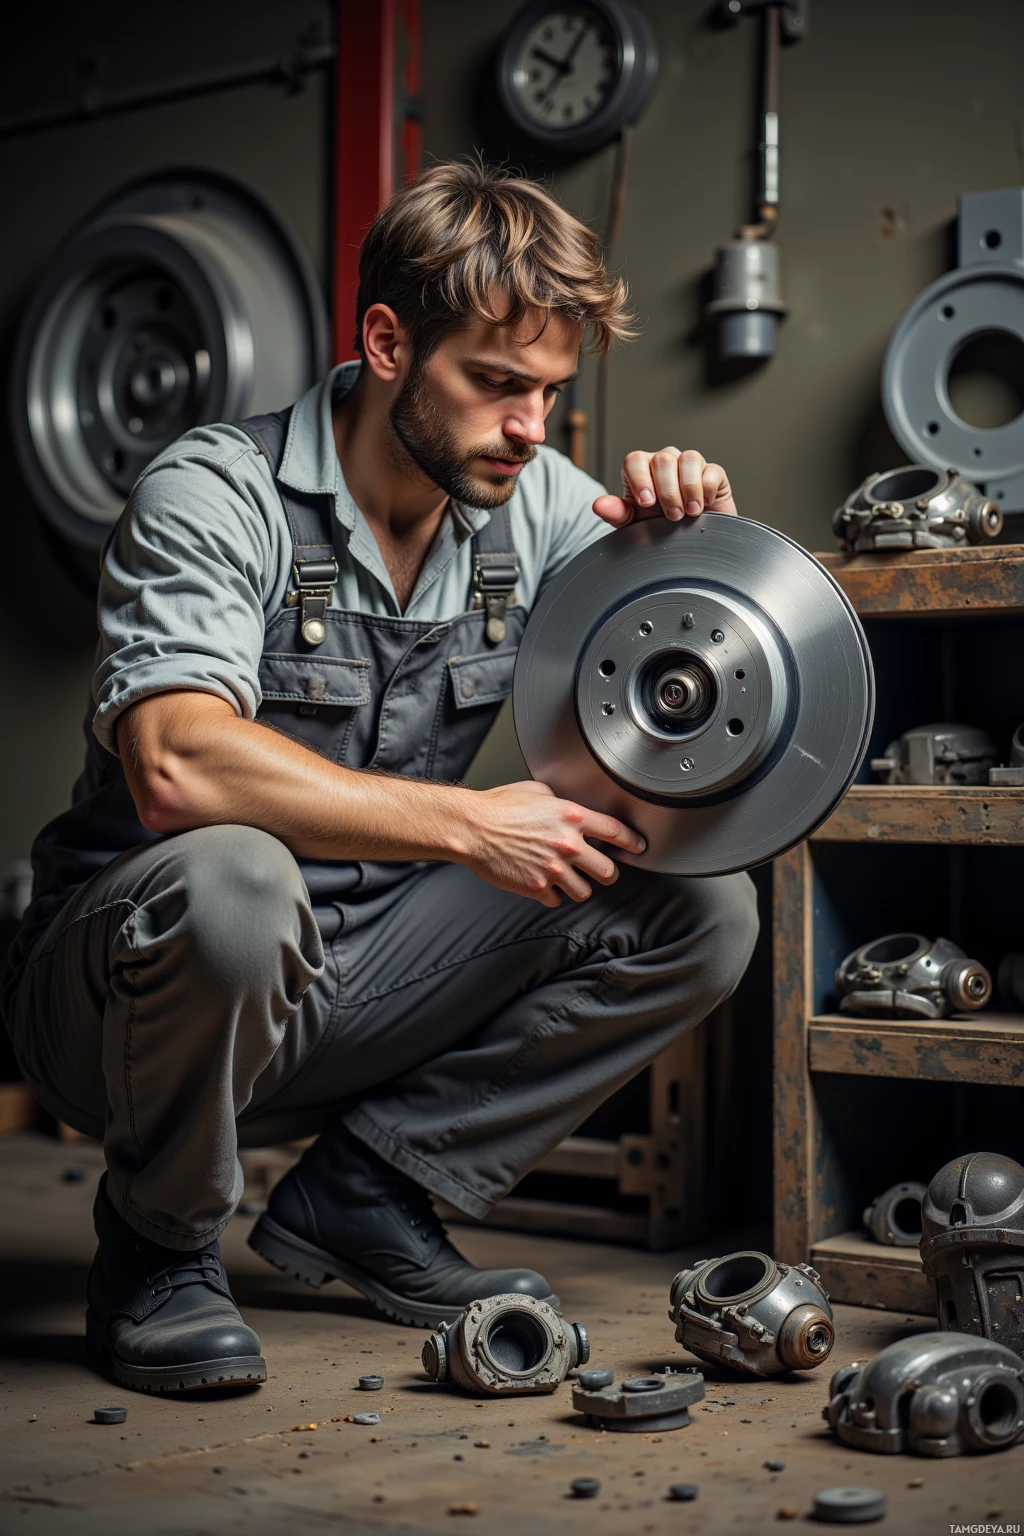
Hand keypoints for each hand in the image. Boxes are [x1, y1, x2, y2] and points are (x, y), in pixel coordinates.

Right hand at [459, 780, 645, 906]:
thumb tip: (564, 807)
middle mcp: (567, 845)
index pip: (616, 833)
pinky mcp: (536, 887)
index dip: (632, 842)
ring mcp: (553, 869)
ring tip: (567, 879)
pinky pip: (556, 900)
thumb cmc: (497, 807)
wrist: (471, 829)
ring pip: (584, 892)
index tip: (637, 847)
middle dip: (607, 873)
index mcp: (571, 817)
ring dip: (578, 887)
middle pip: (609, 871)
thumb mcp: (535, 792)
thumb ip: (558, 802)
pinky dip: (551, 895)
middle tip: (601, 871)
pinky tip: (544, 885)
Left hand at [593, 448, 736, 526]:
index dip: (640, 480)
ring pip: (689, 458)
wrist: (690, 542)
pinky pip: (711, 470)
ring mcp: (689, 464)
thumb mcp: (634, 524)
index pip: (635, 460)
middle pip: (663, 459)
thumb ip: (618, 513)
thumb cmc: (660, 528)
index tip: (646, 503)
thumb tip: (598, 505)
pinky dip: (707, 489)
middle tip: (671, 516)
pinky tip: (704, 505)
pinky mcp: (713, 472)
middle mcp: (665, 462)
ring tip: (689, 512)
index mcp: (642, 470)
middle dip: (667, 491)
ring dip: (688, 489)